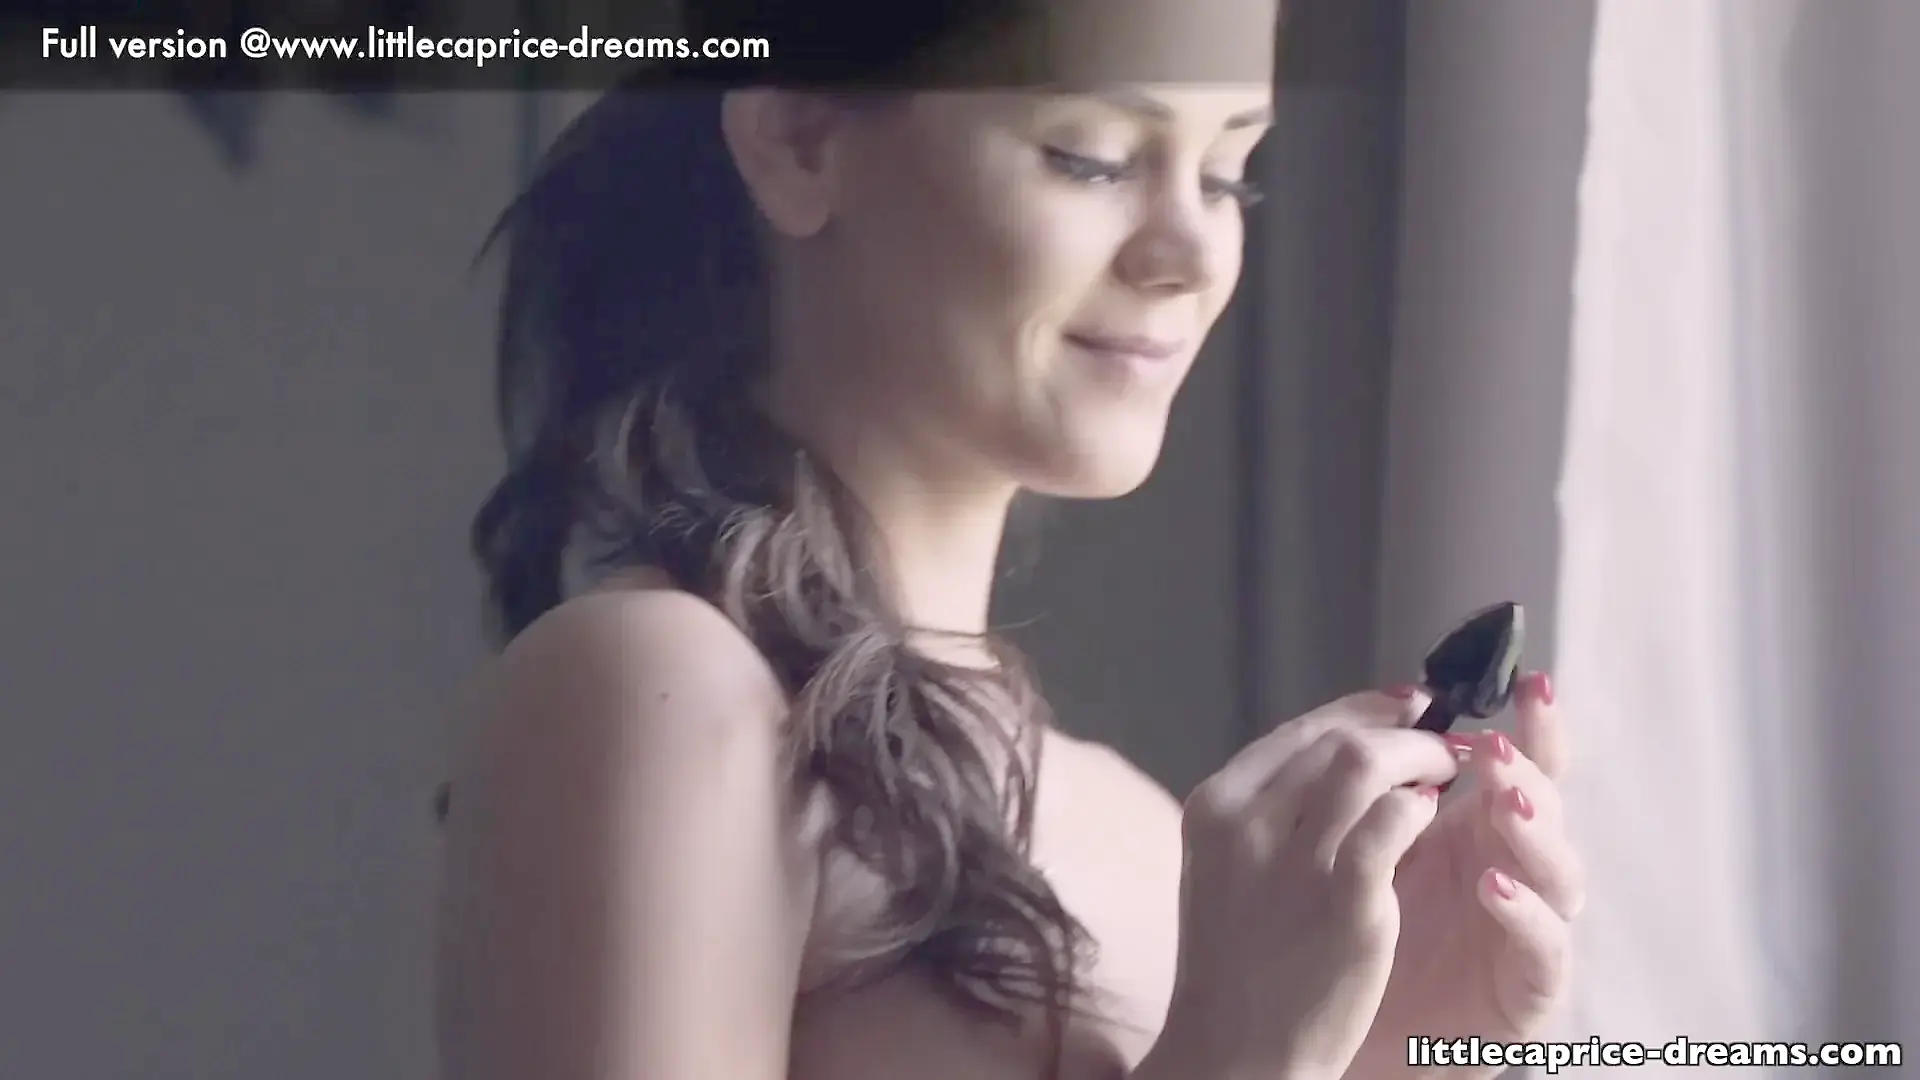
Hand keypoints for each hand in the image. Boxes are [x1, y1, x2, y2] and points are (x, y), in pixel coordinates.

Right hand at [1142, 692, 1461, 1079]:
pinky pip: (1399, 819)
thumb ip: (1271, 812)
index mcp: (1213, 807)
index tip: (1402, 706)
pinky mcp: (1348, 899)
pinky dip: (1422, 806)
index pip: (1297, 734)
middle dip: (1399, 729)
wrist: (1234, 1050)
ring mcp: (1296, 859)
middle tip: (1440, 739)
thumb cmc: (1234, 961)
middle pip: (1335, 739)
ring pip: (1367, 761)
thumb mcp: (1228, 869)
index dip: (1359, 710)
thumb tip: (1341, 753)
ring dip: (1420, 755)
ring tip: (1449, 771)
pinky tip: (1435, 817)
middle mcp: (1247, 822)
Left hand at [1350, 673, 1582, 1078]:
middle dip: (1528, 770)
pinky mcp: (1528, 989)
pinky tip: (1491, 885)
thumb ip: (1383, 788)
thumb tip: (1388, 705)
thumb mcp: (1363, 848)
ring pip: (1560, 870)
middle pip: (1546, 807)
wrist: (1344, 1036)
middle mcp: (1513, 869)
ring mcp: (1528, 927)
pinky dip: (1523, 912)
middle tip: (1494, 745)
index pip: (1517, 765)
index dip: (1534, 725)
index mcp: (1476, 829)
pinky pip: (1543, 947)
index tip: (1529, 680)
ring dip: (1533, 830)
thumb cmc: (1353, 938)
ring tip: (1501, 799)